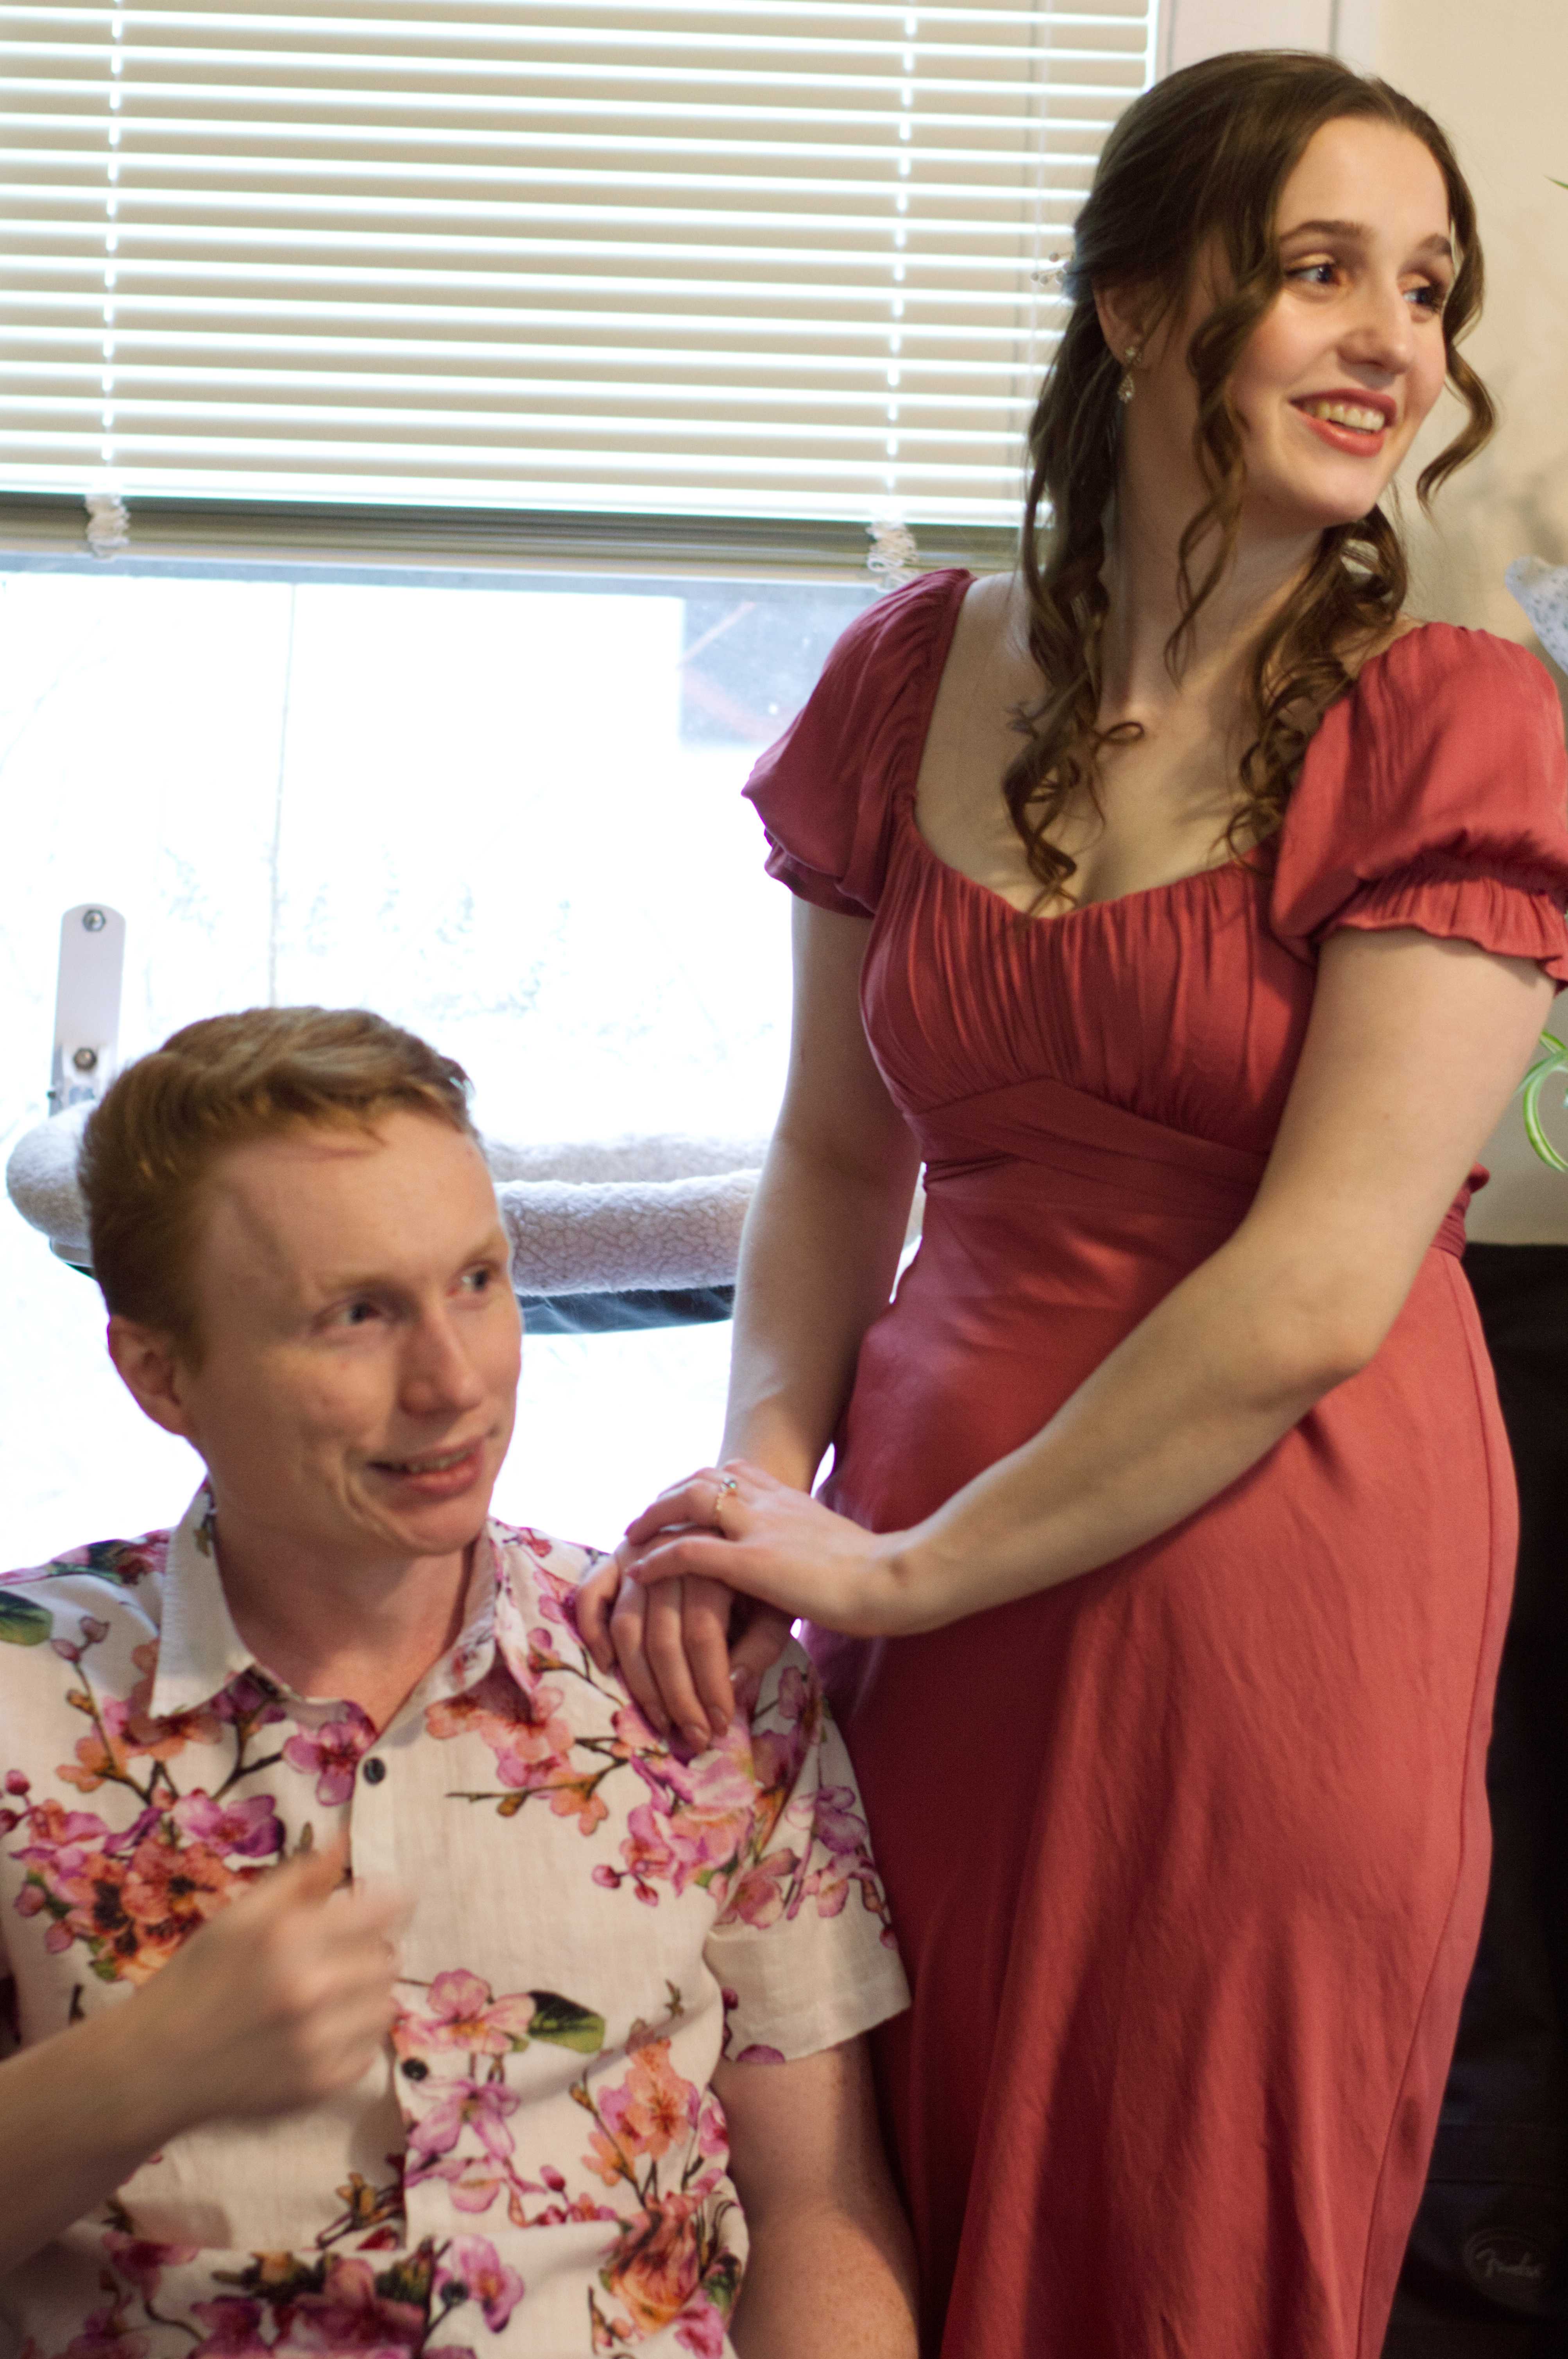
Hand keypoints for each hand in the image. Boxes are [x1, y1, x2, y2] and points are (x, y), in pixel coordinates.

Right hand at [132, 1838, 408, 2132]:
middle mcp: (307, 1989)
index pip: (383, 1911)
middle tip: (338, 1957)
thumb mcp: (238, 1917)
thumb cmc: (196, 1980)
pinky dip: (352, 2039)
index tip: (385, 1907)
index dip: (390, 1904)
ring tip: (329, 1996)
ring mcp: (315, 2043)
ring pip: (384, 2005)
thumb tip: (345, 1840)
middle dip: (369, 1952)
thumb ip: (298, 1878)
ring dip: (365, 1996)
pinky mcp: (317, 2087)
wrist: (152, 2066)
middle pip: (387, 1959)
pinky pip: (367, 2051)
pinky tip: (318, 2033)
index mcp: (287, 1937)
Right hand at [578, 1546, 791, 1748]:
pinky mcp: (612, 1557)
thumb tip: (729, 1688)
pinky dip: (592, 1631)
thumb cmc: (761, 1575)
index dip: (709, 1684)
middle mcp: (669, 1553)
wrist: (742, 1528)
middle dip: (678, 1695)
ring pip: (626, 1626)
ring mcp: (635, 1553)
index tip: (720, 1725)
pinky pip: (589, 1595)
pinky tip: (608, 1667)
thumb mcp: (777, 1605)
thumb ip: (760, 1644)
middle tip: (694, 1736)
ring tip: (661, 1720)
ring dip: (640, 1681)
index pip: (703, 1632)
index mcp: (714, 1558)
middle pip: (662, 1636)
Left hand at [619, 1460, 910, 1637]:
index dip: (703, 1482)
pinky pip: (692, 1552)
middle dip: (669, 1493)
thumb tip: (801, 1569)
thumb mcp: (837, 1549)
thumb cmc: (879, 1574)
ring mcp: (761, 1529)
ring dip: (655, 1516)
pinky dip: (660, 1559)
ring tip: (632, 1538)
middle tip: (644, 1518)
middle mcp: (773, 1503)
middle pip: (706, 1477)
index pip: (737, 1472)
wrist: (898, 1579)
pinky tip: (641, 1573)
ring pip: (691, 1501)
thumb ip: (810, 1549)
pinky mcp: (754, 1562)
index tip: (682, 1498)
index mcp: (792, 1499)